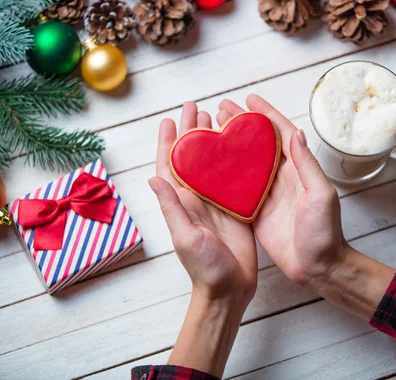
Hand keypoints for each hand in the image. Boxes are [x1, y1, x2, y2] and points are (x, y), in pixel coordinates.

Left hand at [149, 102, 257, 376]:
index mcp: (181, 202)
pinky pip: (234, 178)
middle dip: (191, 132)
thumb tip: (154, 177)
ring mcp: (216, 202)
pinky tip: (241, 147)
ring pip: (212, 163)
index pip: (170, 165)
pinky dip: (234, 160)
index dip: (169, 142)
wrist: (230, 288)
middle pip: (192, 158)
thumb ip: (172, 207)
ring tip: (215, 119)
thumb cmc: (206, 268)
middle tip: (196, 108)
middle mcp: (196, 198)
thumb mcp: (186, 237)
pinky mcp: (235, 208)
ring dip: (212, 141)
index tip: (170, 119)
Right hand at [216, 95, 348, 290]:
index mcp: (299, 169)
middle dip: (242, 124)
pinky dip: (224, 175)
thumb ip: (306, 165)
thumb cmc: (325, 232)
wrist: (318, 267)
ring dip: (230, 145)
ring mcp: (267, 194)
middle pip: (258, 143)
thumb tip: (295, 133)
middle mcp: (282, 177)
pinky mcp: (255, 211)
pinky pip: (237, 189)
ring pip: (245, 162)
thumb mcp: (320, 195)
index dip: (266, 114)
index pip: (281, 134)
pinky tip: (208, 166)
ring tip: (211, 129)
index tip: (250, 99)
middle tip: (221, 108)